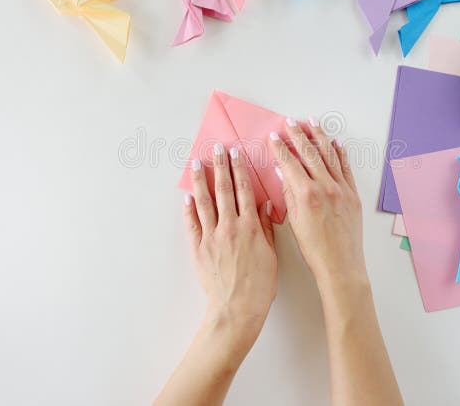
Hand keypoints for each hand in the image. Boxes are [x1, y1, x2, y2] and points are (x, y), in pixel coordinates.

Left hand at [184, 143, 276, 342]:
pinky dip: (189, 208)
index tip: (236, 154)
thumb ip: (267, 227)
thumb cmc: (259, 286)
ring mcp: (211, 237)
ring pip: (204, 202)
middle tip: (216, 149)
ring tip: (196, 163)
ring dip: (200, 180)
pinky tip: (187, 196)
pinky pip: (192, 223)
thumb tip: (266, 204)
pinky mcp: (198, 249)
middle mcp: (229, 227)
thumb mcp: (272, 254)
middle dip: (220, 167)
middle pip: (223, 190)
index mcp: (250, 227)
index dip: (239, 170)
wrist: (237, 309)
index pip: (244, 191)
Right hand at [269, 117, 364, 288]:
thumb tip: (283, 172)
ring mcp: (341, 189)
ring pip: (329, 155)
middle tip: (290, 122)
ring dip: (319, 136)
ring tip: (313, 122)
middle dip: (298, 135)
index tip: (274, 136)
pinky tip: (336, 143)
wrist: (340, 265)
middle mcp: (325, 187)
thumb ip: (288, 193)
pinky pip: (346, 168)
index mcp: (306, 194)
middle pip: (309, 153)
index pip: (289, 163)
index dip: (280, 148)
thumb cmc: (314, 250)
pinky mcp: (353, 195)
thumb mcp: (293, 221)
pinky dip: (340, 153)